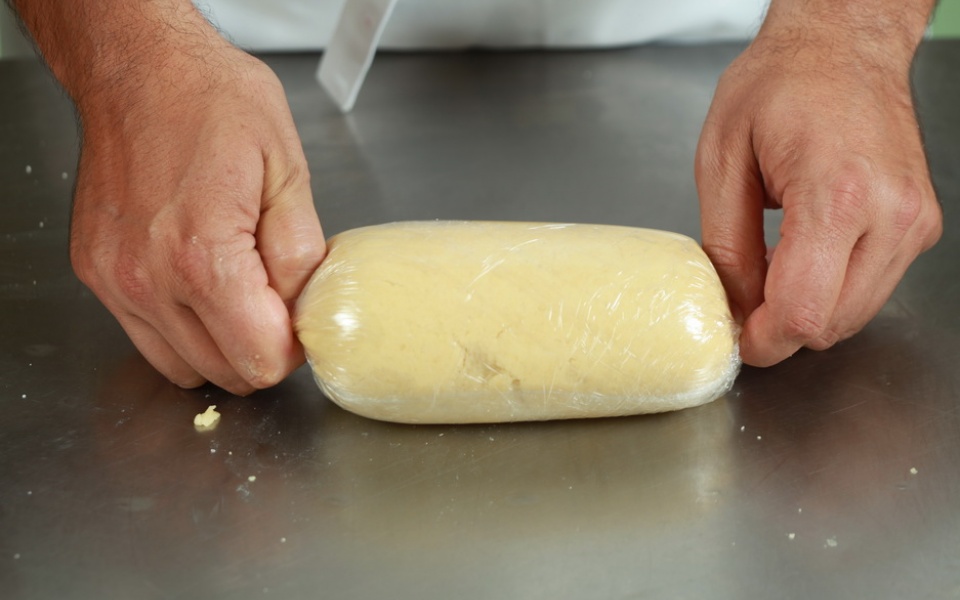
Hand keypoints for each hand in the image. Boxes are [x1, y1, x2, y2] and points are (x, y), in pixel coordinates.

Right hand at [70, 40, 324, 393]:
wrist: (138, 68)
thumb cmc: (212, 102)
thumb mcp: (287, 169)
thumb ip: (301, 253)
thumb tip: (305, 307)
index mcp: (203, 256)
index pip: (260, 359)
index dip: (293, 346)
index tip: (299, 317)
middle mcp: (149, 280)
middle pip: (225, 372)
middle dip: (261, 349)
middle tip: (276, 301)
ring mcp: (116, 282)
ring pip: (184, 367)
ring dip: (222, 346)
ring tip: (239, 291)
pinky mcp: (97, 275)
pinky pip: (149, 338)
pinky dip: (183, 329)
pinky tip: (200, 283)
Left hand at [695, 24, 941, 366]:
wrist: (843, 46)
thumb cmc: (780, 85)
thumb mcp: (722, 161)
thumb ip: (725, 245)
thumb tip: (734, 306)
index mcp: (837, 195)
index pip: (803, 311)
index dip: (764, 341)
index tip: (737, 339)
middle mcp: (889, 214)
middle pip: (832, 324)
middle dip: (782, 328)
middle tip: (745, 300)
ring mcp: (913, 222)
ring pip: (855, 314)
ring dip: (808, 309)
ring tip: (773, 265)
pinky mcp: (920, 224)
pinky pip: (873, 287)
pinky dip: (834, 289)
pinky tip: (805, 255)